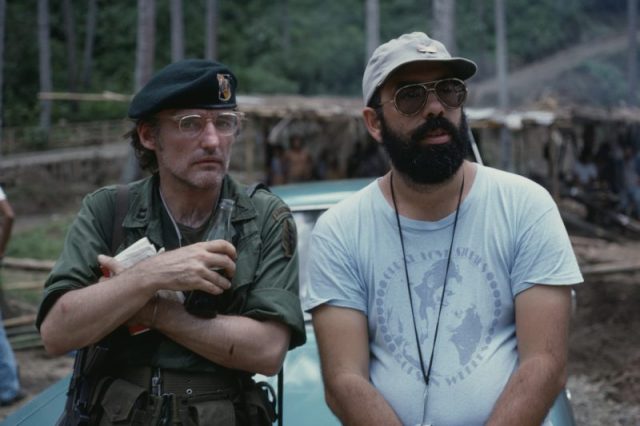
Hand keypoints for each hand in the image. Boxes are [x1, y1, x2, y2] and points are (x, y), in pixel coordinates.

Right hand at [101, 240, 235, 295]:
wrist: (156, 271)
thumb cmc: (169, 261)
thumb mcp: (186, 250)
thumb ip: (199, 251)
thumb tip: (212, 254)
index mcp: (200, 246)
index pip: (223, 244)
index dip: (232, 251)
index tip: (234, 256)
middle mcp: (202, 257)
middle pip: (226, 261)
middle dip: (232, 268)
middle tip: (231, 273)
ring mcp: (199, 270)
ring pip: (221, 277)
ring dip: (226, 283)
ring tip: (226, 285)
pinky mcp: (195, 282)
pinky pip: (213, 287)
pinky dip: (217, 290)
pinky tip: (217, 291)